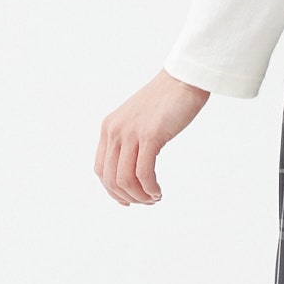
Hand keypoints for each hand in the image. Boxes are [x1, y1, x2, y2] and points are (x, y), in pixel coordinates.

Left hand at [94, 69, 209, 205]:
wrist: (182, 81)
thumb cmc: (166, 102)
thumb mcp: (139, 122)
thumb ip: (131, 141)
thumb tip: (134, 169)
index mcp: (109, 128)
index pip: (101, 170)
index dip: (112, 191)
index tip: (129, 200)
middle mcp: (115, 131)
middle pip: (111, 178)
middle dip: (128, 197)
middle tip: (147, 201)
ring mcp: (131, 133)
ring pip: (125, 179)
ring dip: (140, 195)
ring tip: (154, 197)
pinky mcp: (150, 136)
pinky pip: (143, 172)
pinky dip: (150, 188)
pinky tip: (158, 191)